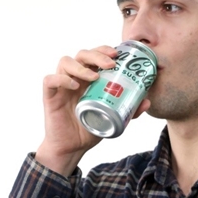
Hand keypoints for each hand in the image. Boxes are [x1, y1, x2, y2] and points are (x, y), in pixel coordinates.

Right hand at [35, 45, 150, 174]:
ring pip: (65, 62)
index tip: (118, 54)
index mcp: (90, 78)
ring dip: (81, 66)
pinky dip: (61, 79)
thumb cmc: (92, 127)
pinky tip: (74, 85)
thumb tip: (148, 101)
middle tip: (111, 63)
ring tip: (95, 76)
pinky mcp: (50, 96)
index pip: (95, 55)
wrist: (73, 147)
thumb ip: (130, 110)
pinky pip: (50, 80)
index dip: (104, 50)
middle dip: (97, 54)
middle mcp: (76, 77)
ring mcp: (62, 85)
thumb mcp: (114, 118)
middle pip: (82, 54)